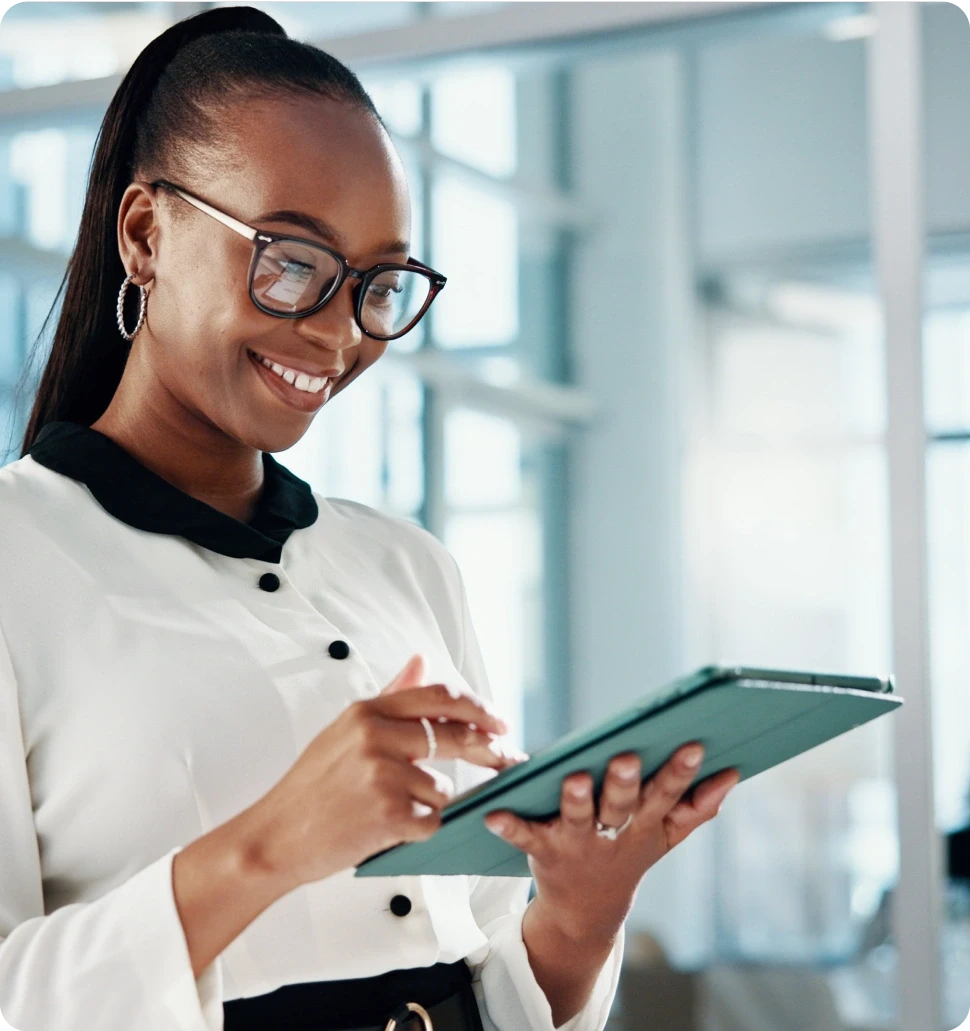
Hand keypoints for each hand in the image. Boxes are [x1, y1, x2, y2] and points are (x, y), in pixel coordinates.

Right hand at [247, 654, 526, 890]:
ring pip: (442, 788)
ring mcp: (383, 773)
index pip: (439, 696)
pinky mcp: (389, 812)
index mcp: (367, 711)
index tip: (499, 720)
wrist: (275, 836)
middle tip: (506, 759)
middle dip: (487, 750)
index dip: (478, 707)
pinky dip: (418, 828)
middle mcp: (376, 736)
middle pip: (454, 735)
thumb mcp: (344, 730)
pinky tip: (386, 827)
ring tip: (388, 809)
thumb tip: (421, 660)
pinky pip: (431, 820)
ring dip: (428, 803)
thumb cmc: (311, 786)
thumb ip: (389, 696)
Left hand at [484, 743, 739, 941]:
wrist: (585, 912)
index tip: (694, 747)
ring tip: (574, 777)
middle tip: (626, 758)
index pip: (666, 795)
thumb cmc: (628, 855)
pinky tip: (492, 814)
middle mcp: (611, 833)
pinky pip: (524, 836)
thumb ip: (697, 808)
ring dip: (575, 799)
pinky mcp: (542, 848)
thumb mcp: (666, 837)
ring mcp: (576, 842)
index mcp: (643, 825)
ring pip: (576, 817)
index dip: (680, 773)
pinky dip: (509, 826)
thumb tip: (730, 774)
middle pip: (620, 805)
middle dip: (625, 783)